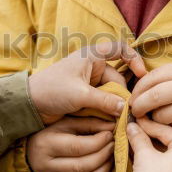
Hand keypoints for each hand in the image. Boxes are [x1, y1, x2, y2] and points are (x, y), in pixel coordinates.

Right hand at [26, 116, 115, 171]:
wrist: (31, 152)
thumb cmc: (52, 133)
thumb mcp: (66, 123)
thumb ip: (89, 123)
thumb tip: (112, 126)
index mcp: (46, 144)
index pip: (78, 147)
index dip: (98, 142)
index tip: (110, 134)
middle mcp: (46, 165)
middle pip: (82, 165)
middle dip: (103, 155)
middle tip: (114, 145)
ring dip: (104, 168)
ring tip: (111, 155)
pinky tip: (104, 167)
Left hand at [28, 41, 145, 124]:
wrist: (28, 104)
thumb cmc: (51, 91)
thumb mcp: (80, 96)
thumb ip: (105, 102)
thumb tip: (126, 110)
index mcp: (91, 56)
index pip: (120, 49)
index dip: (134, 59)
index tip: (142, 75)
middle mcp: (93, 67)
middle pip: (118, 80)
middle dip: (121, 97)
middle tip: (123, 115)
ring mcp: (89, 83)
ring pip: (112, 94)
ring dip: (113, 107)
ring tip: (113, 121)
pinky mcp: (86, 97)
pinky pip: (103, 103)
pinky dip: (106, 111)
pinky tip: (107, 122)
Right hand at [126, 118, 171, 171]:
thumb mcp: (144, 155)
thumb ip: (139, 138)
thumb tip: (131, 127)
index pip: (168, 131)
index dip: (149, 125)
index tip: (135, 120)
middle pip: (170, 141)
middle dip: (151, 135)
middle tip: (136, 128)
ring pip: (169, 153)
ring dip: (152, 147)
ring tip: (136, 140)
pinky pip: (170, 164)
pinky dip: (157, 158)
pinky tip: (142, 154)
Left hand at [128, 59, 171, 136]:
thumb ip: (166, 75)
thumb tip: (139, 86)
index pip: (153, 78)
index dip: (138, 87)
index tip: (133, 95)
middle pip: (153, 98)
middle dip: (139, 105)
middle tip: (135, 109)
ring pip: (161, 116)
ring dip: (154, 117)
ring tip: (158, 115)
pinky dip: (170, 127)